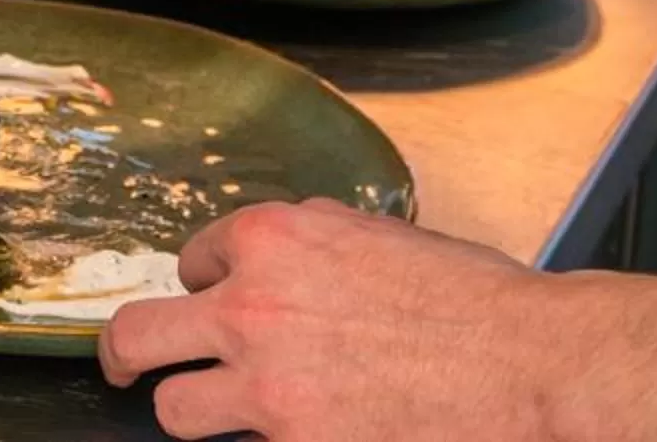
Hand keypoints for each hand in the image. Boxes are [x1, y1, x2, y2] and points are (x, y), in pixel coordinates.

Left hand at [101, 200, 551, 438]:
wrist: (531, 368)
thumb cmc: (474, 300)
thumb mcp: (380, 234)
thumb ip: (313, 238)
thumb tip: (280, 249)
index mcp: (274, 241)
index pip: (193, 258)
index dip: (211, 280)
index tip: (218, 296)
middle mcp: (252, 312)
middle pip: (137, 335)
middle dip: (127, 351)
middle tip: (125, 365)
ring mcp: (268, 392)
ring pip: (176, 411)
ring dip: (194, 410)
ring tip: (215, 414)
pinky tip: (292, 431)